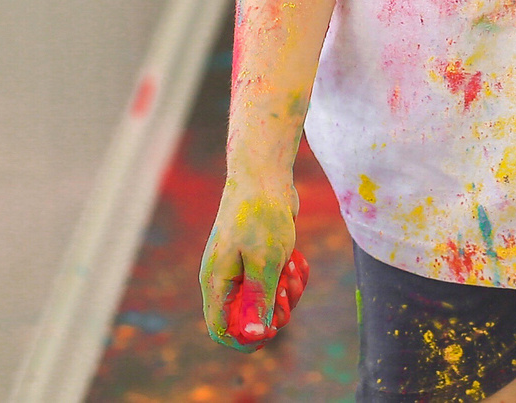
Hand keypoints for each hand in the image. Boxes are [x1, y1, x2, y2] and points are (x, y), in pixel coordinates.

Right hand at [199, 181, 303, 346]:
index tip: (274, 329)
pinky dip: (290, 276)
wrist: (265, 175)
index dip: (246, 339)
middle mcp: (225, 279)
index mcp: (216, 283)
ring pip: (267, 302)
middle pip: (249, 320)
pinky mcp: (260, 259)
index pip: (221, 330)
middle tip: (286, 290)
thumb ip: (258, 301)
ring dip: (287, 292)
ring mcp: (242, 268)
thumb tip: (255, 337)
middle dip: (275, 311)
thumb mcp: (265, 263)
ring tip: (294, 266)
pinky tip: (299, 260)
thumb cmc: (262, 215)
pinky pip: (276, 284)